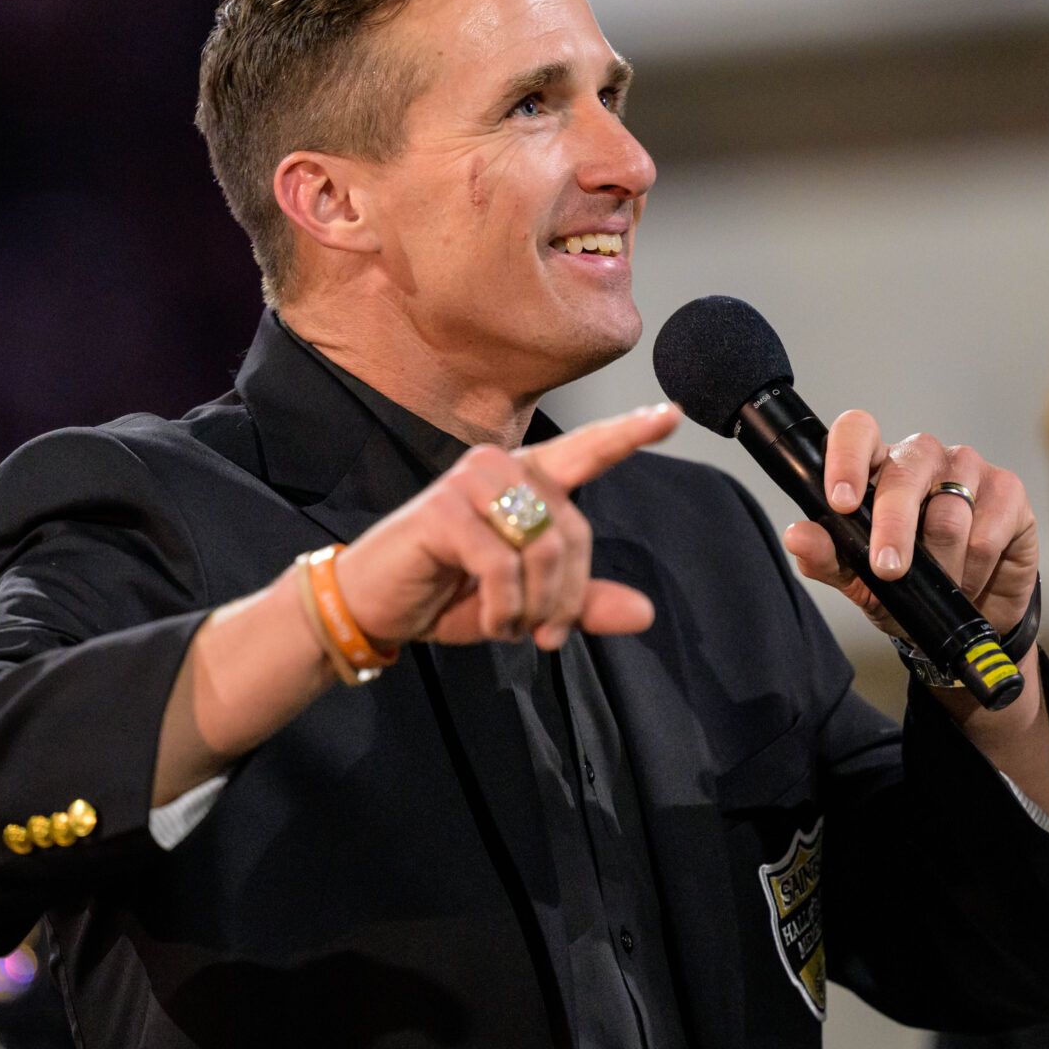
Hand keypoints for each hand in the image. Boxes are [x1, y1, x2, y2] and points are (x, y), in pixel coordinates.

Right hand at [336, 403, 680, 652]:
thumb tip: (644, 613)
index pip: (586, 451)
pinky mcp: (443, 511)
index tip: (672, 413)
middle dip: (566, 596)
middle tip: (548, 634)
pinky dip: (504, 609)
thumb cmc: (448, 593)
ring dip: (535, 605)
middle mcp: (500, 466)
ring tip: (512, 627)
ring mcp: (469, 482)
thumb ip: (580, 602)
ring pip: (543, 547)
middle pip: (572, 531)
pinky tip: (490, 623)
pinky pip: (503, 566)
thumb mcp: (525, 604)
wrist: (375, 607)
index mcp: (525, 477)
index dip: (629, 433)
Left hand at [781, 412, 1038, 641]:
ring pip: (950, 510)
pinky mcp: (1009, 492)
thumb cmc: (908, 585)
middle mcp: (922, 457)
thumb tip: (797, 536)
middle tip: (887, 568)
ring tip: (939, 583)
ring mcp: (969, 469)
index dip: (846, 458)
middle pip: (905, 472)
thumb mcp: (858, 578)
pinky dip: (972, 568)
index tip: (840, 501)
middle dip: (893, 526)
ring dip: (941, 563)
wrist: (970, 614)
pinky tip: (969, 579)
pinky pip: (987, 532)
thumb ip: (827, 556)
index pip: (857, 431)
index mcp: (876, 465)